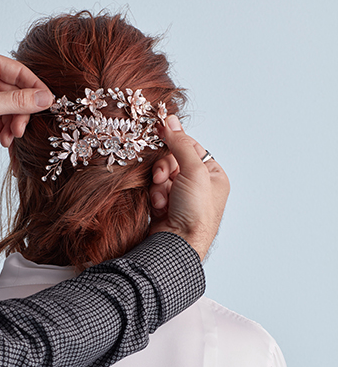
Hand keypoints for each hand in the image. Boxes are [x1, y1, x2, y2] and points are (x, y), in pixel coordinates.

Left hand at [0, 48, 53, 168]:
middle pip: (16, 92)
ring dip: (11, 124)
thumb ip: (17, 101)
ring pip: (9, 107)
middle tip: (19, 131)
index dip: (35, 90)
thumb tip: (45, 99)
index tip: (48, 105)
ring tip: (6, 139)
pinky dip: (2, 128)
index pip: (20, 72)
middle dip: (19, 114)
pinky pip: (0, 116)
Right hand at [149, 115, 229, 260]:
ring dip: (159, 185)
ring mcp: (181, 197)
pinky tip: (159, 207)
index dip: (176, 142)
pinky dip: (155, 197)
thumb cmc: (196, 215)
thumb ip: (181, 144)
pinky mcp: (166, 207)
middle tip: (164, 178)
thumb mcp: (194, 172)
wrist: (179, 245)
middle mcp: (199, 186)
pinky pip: (155, 191)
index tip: (160, 132)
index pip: (191, 148)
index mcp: (213, 176)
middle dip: (165, 169)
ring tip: (163, 199)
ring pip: (161, 176)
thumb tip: (170, 120)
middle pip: (173, 161)